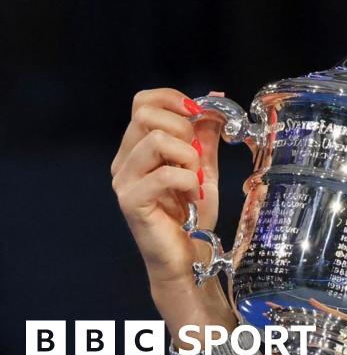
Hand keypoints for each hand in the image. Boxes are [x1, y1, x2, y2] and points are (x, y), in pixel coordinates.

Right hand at [112, 88, 222, 281]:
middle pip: (146, 115)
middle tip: (195, 158)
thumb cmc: (193, 215)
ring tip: (194, 180)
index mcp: (137, 148)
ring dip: (188, 158)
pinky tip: (192, 198)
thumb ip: (204, 135)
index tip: (198, 114)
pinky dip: (188, 182)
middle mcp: (124, 161)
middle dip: (183, 129)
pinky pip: (165, 174)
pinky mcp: (130, 201)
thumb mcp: (204, 166)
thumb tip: (214, 97)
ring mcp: (124, 181)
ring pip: (157, 141)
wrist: (188, 257)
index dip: (172, 99)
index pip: (142, 101)